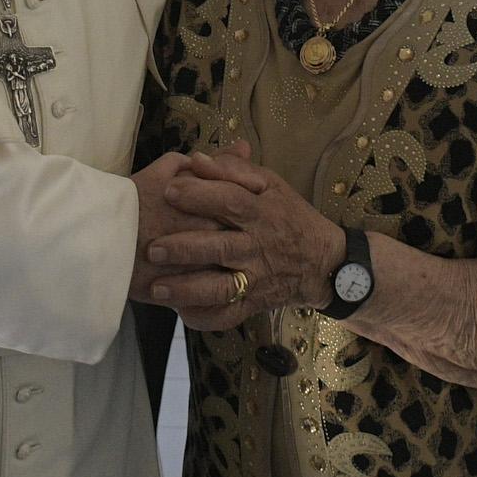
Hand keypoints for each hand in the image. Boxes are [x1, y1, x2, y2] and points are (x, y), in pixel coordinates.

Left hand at [144, 148, 344, 329]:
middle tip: (152, 249)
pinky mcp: (254, 303)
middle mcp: (257, 246)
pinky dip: (206, 317)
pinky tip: (182, 311)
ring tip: (157, 289)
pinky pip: (229, 316)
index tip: (168, 191)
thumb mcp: (270, 185)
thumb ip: (233, 171)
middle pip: (220, 248)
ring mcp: (256, 279)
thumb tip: (197, 159)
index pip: (230, 201)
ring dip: (188, 290)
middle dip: (185, 249)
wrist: (324, 262)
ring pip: (221, 288)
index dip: (199, 195)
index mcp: (261, 213)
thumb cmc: (288, 216)